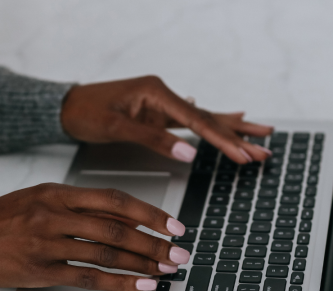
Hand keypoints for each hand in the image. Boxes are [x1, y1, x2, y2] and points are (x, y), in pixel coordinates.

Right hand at [0, 183, 189, 290]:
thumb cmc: (1, 220)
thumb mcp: (37, 199)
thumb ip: (75, 206)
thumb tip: (119, 218)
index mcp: (57, 192)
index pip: (114, 199)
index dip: (150, 213)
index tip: (174, 225)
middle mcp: (55, 214)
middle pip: (117, 227)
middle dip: (155, 242)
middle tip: (180, 253)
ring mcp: (47, 242)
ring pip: (106, 251)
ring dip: (142, 263)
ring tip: (166, 271)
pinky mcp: (41, 270)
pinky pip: (87, 276)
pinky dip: (118, 281)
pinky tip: (139, 285)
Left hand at [61, 76, 272, 164]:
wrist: (66, 107)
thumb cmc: (86, 112)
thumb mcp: (117, 126)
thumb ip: (153, 139)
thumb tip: (189, 152)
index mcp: (157, 93)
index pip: (198, 120)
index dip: (222, 140)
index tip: (242, 155)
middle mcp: (164, 96)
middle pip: (210, 118)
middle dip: (238, 135)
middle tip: (266, 147)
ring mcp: (162, 106)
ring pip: (205, 120)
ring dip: (231, 130)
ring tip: (260, 133)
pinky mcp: (157, 116)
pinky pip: (191, 123)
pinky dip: (211, 125)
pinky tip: (227, 120)